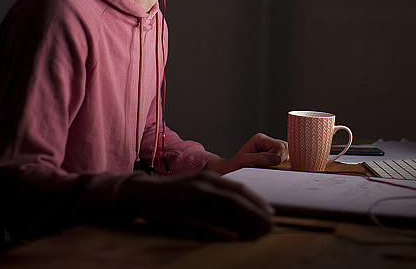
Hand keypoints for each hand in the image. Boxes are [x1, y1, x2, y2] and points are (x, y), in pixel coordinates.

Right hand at [117, 170, 274, 239]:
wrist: (144, 194)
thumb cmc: (177, 190)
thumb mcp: (198, 183)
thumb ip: (219, 190)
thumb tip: (246, 204)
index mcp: (208, 178)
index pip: (238, 189)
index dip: (256, 201)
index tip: (270, 212)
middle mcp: (200, 188)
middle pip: (234, 202)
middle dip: (255, 215)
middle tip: (270, 226)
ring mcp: (190, 202)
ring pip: (223, 215)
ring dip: (243, 226)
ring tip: (257, 235)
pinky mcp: (180, 217)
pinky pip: (205, 226)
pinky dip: (221, 232)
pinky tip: (235, 237)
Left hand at [206, 133, 288, 174]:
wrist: (231, 171)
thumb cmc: (236, 166)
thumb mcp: (246, 161)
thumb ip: (261, 159)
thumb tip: (278, 159)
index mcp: (260, 139)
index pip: (279, 146)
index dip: (277, 157)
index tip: (268, 166)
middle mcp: (268, 142)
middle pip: (285, 148)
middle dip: (280, 160)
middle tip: (268, 168)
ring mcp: (272, 150)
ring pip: (288, 154)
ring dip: (281, 164)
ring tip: (269, 169)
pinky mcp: (275, 157)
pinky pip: (286, 161)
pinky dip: (282, 167)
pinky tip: (273, 170)